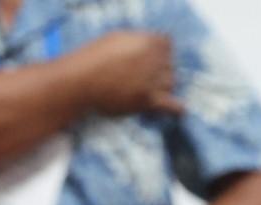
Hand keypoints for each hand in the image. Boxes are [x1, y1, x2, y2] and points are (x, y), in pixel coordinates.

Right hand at [67, 31, 182, 116]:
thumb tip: (154, 43)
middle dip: (160, 70)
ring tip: (148, 90)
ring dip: (163, 86)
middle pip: (170, 65)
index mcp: (146, 41)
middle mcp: (153, 59)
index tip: (151, 59)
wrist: (81, 81)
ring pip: (171, 83)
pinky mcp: (149, 100)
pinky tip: (178, 110)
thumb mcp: (117, 38)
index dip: (160, 52)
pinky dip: (177, 109)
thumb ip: (138, 40)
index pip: (167, 44)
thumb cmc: (94, 57)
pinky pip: (173, 106)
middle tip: (144, 76)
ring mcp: (152, 80)